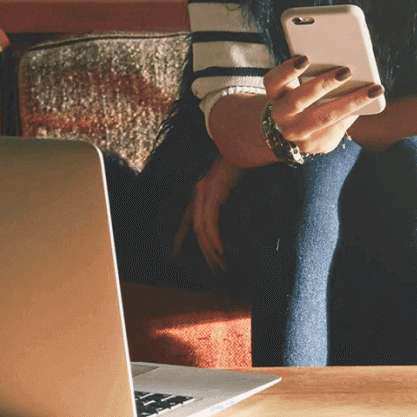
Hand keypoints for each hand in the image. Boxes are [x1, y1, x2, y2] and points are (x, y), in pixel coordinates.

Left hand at [173, 155, 241, 272]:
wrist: (242, 146)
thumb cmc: (238, 162)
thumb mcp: (228, 181)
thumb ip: (224, 195)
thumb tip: (228, 207)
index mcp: (200, 191)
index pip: (187, 218)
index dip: (180, 235)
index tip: (174, 252)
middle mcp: (199, 193)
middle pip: (197, 229)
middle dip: (204, 251)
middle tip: (213, 269)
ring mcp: (204, 194)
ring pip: (203, 229)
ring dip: (211, 249)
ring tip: (219, 265)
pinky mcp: (213, 194)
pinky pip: (211, 222)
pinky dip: (214, 237)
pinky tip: (220, 250)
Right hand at [265, 54, 383, 156]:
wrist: (299, 131)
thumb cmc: (306, 97)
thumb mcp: (302, 85)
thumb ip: (315, 73)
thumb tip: (346, 60)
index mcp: (275, 94)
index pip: (273, 81)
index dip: (287, 70)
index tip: (305, 58)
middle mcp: (280, 115)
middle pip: (298, 100)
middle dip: (323, 84)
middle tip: (346, 71)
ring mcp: (294, 133)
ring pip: (322, 117)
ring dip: (348, 102)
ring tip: (370, 90)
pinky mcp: (312, 145)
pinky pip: (336, 129)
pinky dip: (353, 114)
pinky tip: (369, 104)